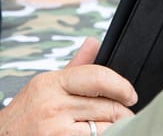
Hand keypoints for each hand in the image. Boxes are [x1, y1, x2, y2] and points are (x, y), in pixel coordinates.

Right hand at [0, 38, 136, 135]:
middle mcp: (54, 106)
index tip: (130, 94)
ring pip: (105, 129)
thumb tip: (94, 42)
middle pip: (107, 106)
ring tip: (112, 127)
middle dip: (122, 111)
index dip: (121, 85)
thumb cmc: (26, 114)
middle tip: (124, 114)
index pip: (98, 76)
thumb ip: (76, 65)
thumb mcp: (47, 85)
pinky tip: (99, 134)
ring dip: (116, 128)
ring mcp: (57, 132)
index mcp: (52, 83)